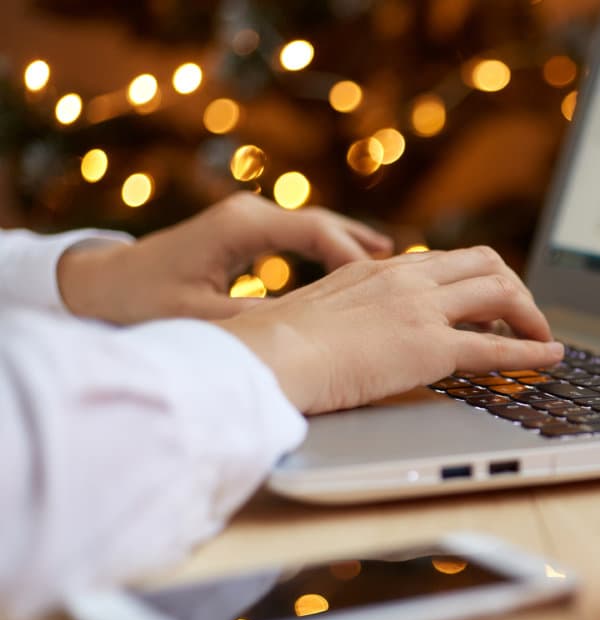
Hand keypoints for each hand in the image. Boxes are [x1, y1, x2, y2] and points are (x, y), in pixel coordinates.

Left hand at [56, 192, 392, 323]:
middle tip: (408, 268)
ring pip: (314, 226)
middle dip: (364, 245)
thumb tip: (310, 331)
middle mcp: (248, 214)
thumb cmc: (141, 303)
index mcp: (241, 227)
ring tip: (394, 263)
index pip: (314, 231)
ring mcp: (246, 219)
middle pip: (323, 222)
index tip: (382, 283)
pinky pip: (300, 236)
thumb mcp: (202, 319)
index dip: (352, 256)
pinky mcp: (243, 232)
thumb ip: (257, 321)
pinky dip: (329, 250)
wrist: (97, 284)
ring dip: (351, 244)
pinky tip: (354, 267)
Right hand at [217, 246, 564, 414]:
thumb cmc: (273, 346)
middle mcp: (406, 279)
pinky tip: (550, 358)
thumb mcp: (315, 312)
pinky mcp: (429, 348)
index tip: (488, 303)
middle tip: (524, 317)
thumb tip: (346, 335)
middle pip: (485, 264)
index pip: (445, 261)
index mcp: (378, 269)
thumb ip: (343, 313)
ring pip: (500, 293)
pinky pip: (497, 348)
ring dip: (529, 314)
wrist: (263, 356)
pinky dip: (532, 351)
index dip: (477, 280)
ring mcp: (420, 310)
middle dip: (514, 288)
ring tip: (542, 337)